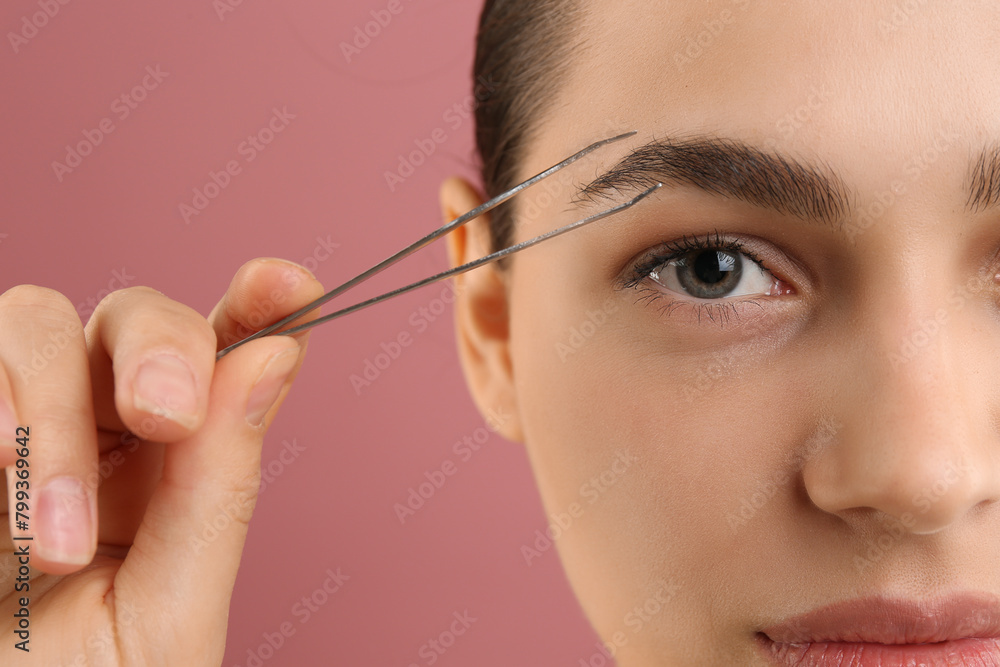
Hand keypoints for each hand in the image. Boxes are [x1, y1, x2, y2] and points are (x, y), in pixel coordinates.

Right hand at [0, 258, 323, 665]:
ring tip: (59, 545)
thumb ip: (216, 488)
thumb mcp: (166, 610)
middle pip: (136, 314)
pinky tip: (0, 491)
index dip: (263, 306)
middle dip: (159, 347)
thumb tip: (272, 357)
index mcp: (179, 465)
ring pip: (36, 322)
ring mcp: (19, 425)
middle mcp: (102, 430)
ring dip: (52, 419)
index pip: (230, 355)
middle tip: (167, 417)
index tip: (289, 283)